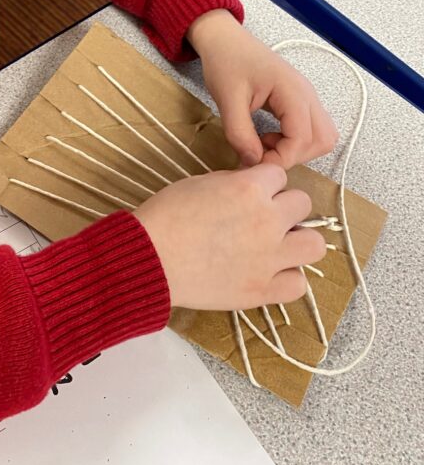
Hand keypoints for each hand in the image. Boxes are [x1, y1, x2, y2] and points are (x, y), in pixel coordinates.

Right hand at [134, 163, 325, 310]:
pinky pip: (298, 284)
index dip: (265, 183)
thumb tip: (251, 188)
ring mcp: (269, 258)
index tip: (252, 192)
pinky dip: (286, 278)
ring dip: (298, 241)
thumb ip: (234, 183)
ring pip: (315, 244)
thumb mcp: (200, 183)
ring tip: (277, 245)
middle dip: (283, 206)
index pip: (279, 174)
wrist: (150, 258)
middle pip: (303, 203)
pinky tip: (268, 273)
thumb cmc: (166, 217)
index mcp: (250, 189)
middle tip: (263, 217)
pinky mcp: (262, 290)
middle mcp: (267, 221)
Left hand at [186, 10, 337, 168]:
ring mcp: (306, 96)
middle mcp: (307, 94)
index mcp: (292, 91)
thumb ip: (240, 133)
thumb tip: (253, 162)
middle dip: (295, 155)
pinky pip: (311, 128)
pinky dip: (295, 140)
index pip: (304, 138)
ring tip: (265, 143)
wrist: (225, 39)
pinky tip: (268, 136)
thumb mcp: (227, 99)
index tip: (255, 162)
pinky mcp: (299, 99)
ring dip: (298, 149)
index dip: (282, 158)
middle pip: (323, 140)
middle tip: (263, 154)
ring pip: (322, 135)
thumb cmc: (226, 61)